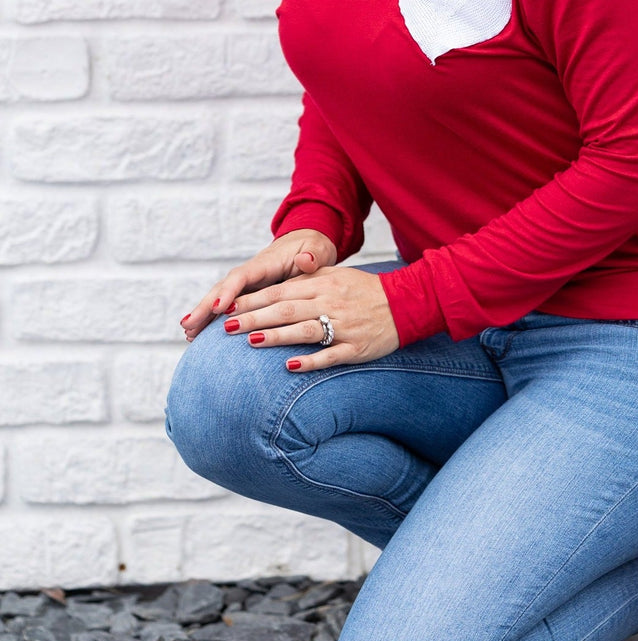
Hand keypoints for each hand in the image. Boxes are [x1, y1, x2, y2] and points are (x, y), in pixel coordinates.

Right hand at [181, 229, 336, 339]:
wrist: (308, 246)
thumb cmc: (313, 249)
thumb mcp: (317, 250)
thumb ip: (312, 256)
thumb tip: (306, 261)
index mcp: (265, 263)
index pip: (242, 276)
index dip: (229, 291)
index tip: (217, 307)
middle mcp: (251, 274)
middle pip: (223, 289)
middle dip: (205, 306)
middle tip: (188, 325)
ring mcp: (248, 285)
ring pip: (221, 299)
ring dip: (204, 316)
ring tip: (188, 334)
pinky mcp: (249, 295)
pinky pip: (229, 308)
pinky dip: (213, 320)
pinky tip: (199, 335)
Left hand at [222, 263, 399, 370]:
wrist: (406, 302)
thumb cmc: (365, 290)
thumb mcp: (337, 275)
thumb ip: (308, 278)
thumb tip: (278, 285)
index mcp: (323, 285)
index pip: (281, 292)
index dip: (254, 300)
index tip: (230, 308)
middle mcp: (330, 304)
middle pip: (286, 311)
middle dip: (255, 318)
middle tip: (227, 327)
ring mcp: (343, 326)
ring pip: (303, 331)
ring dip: (275, 336)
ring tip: (250, 341)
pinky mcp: (355, 348)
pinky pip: (329, 355)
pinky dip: (309, 361)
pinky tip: (288, 366)